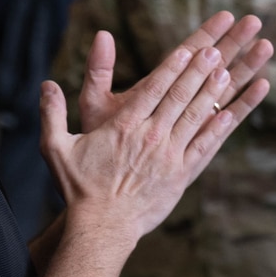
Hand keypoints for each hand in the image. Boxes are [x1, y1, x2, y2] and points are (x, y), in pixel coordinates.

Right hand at [39, 32, 272, 243]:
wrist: (102, 226)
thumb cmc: (78, 188)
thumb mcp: (55, 147)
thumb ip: (52, 113)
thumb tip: (46, 84)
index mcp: (123, 127)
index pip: (152, 89)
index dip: (172, 68)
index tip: (187, 50)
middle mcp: (150, 137)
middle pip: (178, 97)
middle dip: (197, 72)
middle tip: (215, 50)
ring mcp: (168, 156)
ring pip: (194, 117)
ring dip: (210, 93)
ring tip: (226, 71)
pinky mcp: (181, 175)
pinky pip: (203, 147)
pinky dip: (217, 129)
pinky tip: (229, 112)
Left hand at [74, 11, 272, 132]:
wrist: (109, 180)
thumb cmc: (102, 141)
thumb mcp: (95, 101)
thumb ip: (99, 70)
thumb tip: (102, 34)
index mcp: (159, 85)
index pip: (188, 51)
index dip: (207, 32)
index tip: (226, 14)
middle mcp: (180, 98)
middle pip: (213, 63)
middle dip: (234, 41)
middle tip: (254, 21)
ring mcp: (194, 117)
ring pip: (226, 86)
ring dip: (247, 66)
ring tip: (267, 46)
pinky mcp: (203, 137)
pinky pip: (229, 117)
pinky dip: (246, 102)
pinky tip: (263, 85)